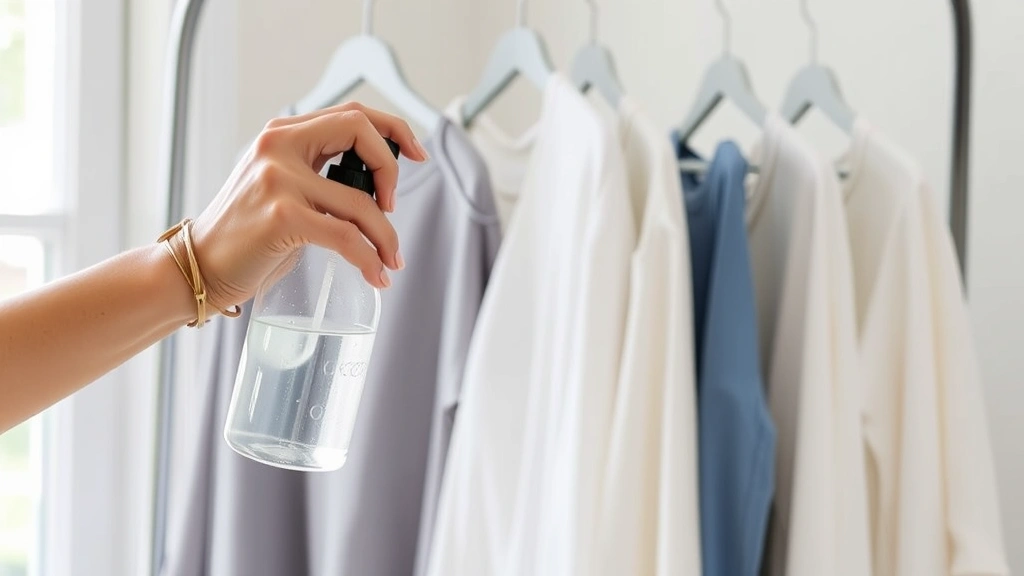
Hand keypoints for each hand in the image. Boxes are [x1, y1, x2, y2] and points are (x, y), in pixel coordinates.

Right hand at [187, 102, 428, 312]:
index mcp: (283, 134)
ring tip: (390, 260)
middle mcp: (279, 146)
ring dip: (386, 236)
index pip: (352, 113)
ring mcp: (279, 179)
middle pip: (360, 131)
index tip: (417, 154)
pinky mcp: (282, 215)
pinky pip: (347, 237)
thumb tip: (376, 187)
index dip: (393, 130)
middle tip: (393, 208)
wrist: (199, 265)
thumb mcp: (280, 186)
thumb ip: (317, 173)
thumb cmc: (246, 234)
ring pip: (361, 202)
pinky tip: (376, 275)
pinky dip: (369, 259)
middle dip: (392, 170)